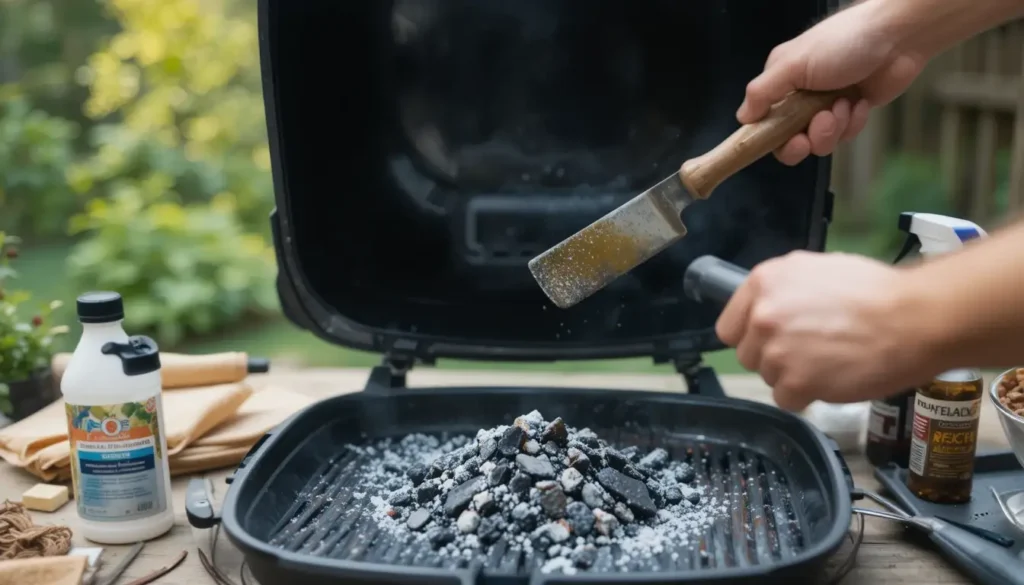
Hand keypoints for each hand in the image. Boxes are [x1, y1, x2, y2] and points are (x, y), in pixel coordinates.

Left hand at [715, 251, 930, 410]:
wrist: (915, 318)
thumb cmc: (876, 291)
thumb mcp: (819, 270)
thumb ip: (785, 290)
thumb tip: (769, 307)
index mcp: (764, 281)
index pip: (730, 325)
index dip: (751, 336)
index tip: (772, 340)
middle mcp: (763, 315)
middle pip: (747, 354)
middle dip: (773, 357)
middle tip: (810, 351)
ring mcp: (777, 350)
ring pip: (768, 377)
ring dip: (793, 377)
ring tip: (830, 363)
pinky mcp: (796, 382)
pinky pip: (786, 400)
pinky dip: (807, 397)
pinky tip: (832, 380)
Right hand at [738, 0, 928, 165]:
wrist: (898, 37)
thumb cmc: (841, 43)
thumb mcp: (793, 64)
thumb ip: (763, 92)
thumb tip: (742, 119)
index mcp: (781, 83)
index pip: (763, 122)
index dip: (772, 138)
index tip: (788, 141)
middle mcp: (799, 97)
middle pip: (790, 140)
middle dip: (808, 137)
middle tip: (820, 125)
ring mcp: (826, 107)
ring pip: (819, 141)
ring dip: (833, 127)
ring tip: (844, 104)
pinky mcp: (851, 114)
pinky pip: (844, 136)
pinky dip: (853, 122)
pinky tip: (861, 102)